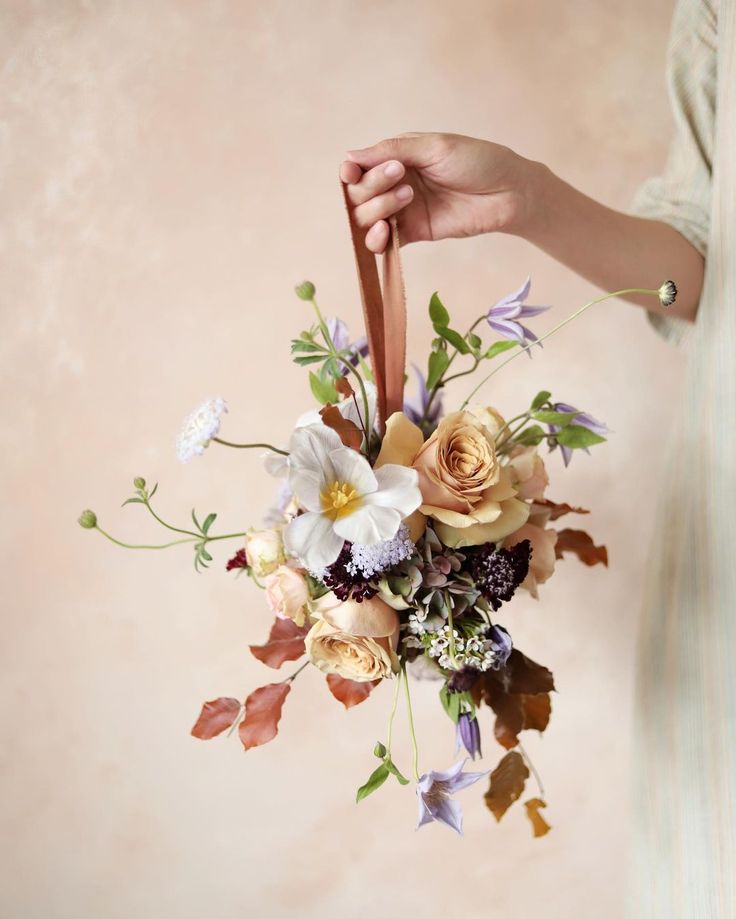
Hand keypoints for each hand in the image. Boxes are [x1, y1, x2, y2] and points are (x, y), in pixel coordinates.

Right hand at [340, 132, 534, 252]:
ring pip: (367, 217)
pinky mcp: (413, 234)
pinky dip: (376, 240)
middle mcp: (394, 184)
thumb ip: (392, 150)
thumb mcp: (434, 147)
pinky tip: (383, 233)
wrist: (508, 192)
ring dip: (377, 208)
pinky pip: (383, 242)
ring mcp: (403, 210)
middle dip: (371, 186)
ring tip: (406, 198)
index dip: (350, 172)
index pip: (359, 168)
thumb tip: (350, 156)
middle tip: (401, 179)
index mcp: (397, 157)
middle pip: (359, 193)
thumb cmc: (477, 161)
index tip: (351, 172)